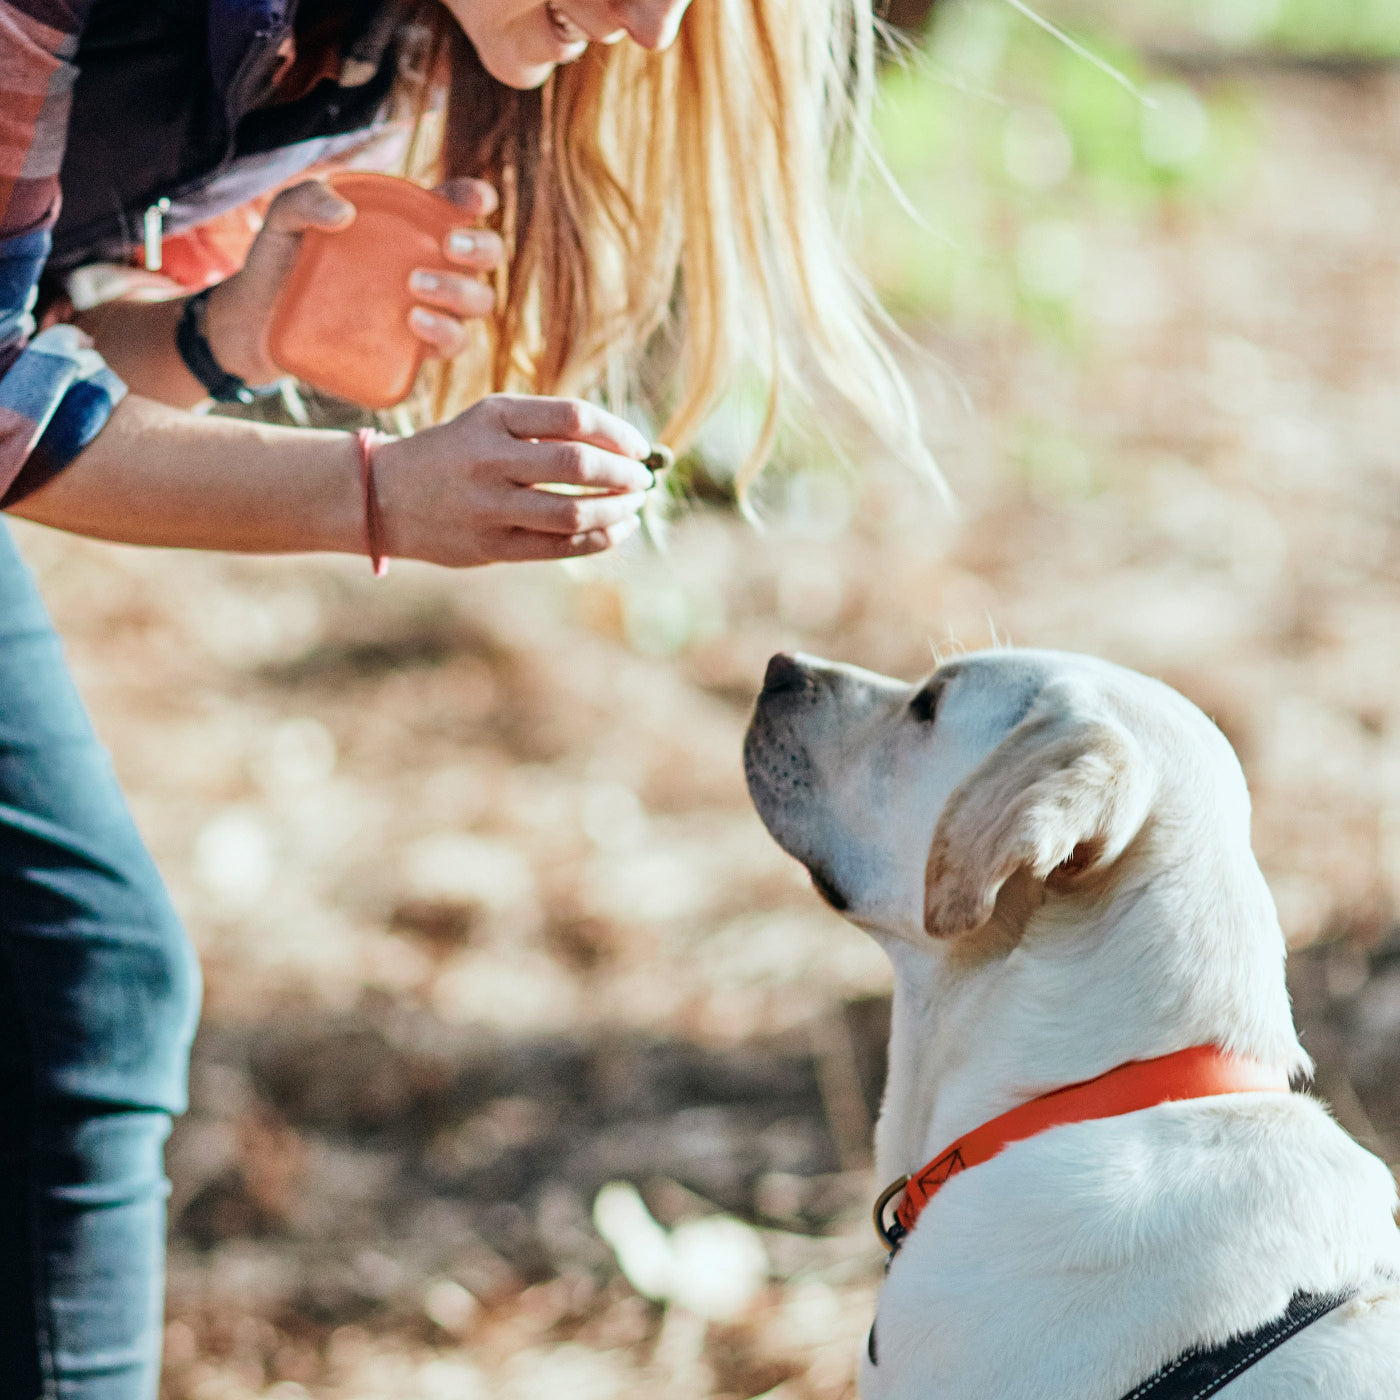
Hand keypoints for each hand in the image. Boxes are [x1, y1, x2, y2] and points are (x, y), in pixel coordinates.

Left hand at [203, 177, 502, 384]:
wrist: (258, 323)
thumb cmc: (281, 260)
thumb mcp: (284, 218)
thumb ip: (305, 199)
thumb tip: (342, 215)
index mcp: (410, 224)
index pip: (458, 205)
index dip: (476, 198)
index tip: (475, 199)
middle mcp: (430, 265)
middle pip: (485, 256)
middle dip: (481, 247)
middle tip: (449, 246)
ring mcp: (427, 309)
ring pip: (477, 303)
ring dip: (460, 292)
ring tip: (415, 287)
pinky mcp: (413, 350)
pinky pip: (449, 346)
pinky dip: (443, 334)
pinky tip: (416, 322)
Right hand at [372, 394, 655, 566]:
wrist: (384, 495)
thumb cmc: (457, 454)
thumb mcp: (490, 421)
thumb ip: (548, 429)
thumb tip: (627, 450)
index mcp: (493, 415)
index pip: (574, 418)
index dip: (618, 433)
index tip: (640, 447)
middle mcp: (488, 458)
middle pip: (577, 465)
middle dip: (624, 474)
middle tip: (643, 479)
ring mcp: (488, 506)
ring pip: (572, 513)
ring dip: (616, 510)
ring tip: (634, 506)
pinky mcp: (489, 546)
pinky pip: (558, 548)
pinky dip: (598, 539)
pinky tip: (616, 530)